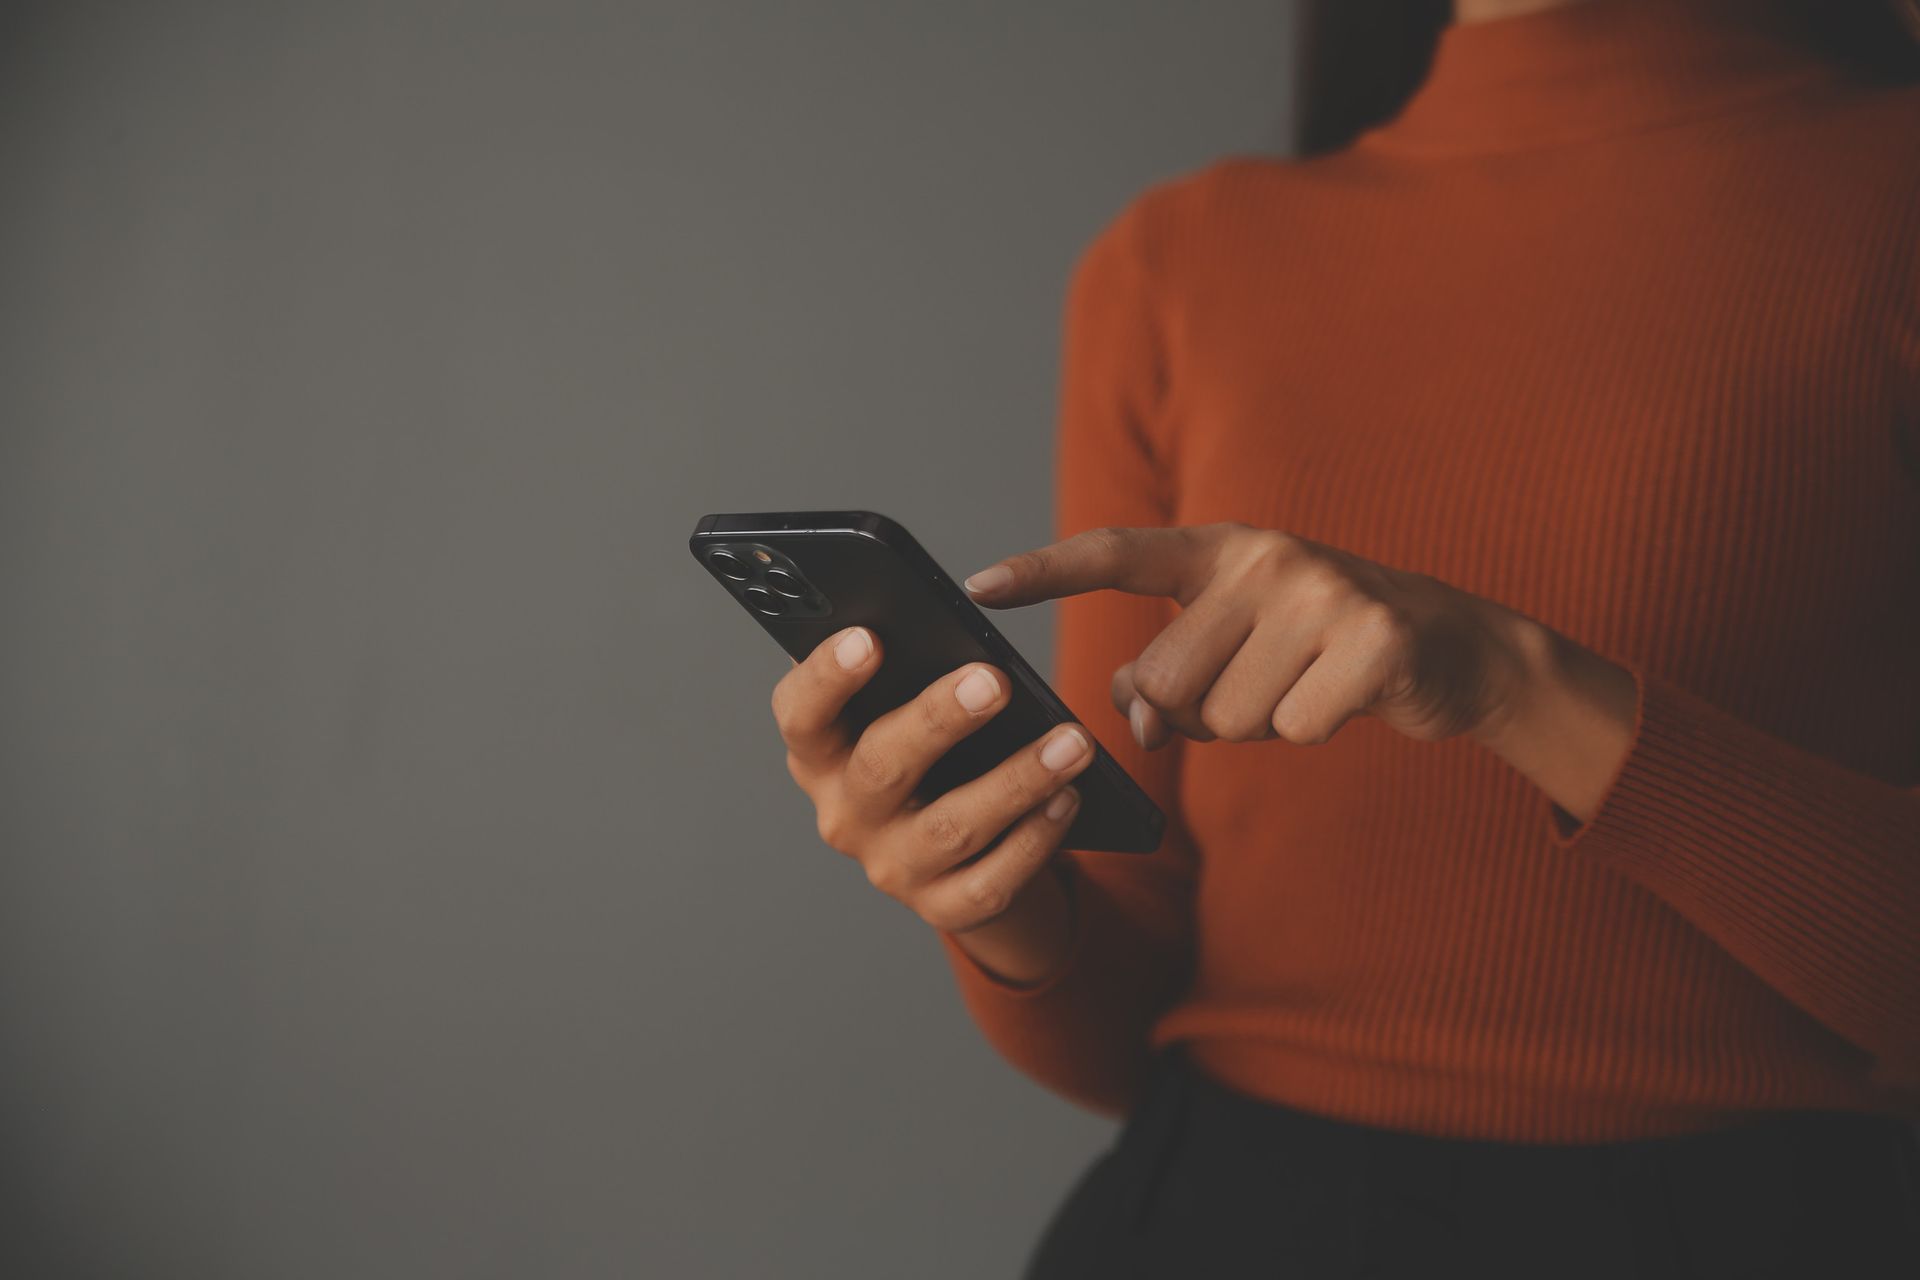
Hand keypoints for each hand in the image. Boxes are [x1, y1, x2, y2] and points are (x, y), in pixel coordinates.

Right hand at [770, 626, 1095, 932]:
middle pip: (880, 766)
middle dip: (938, 720)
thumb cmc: (930, 757)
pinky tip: (1068, 798)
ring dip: (1016, 780)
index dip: (827, 678)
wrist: (959, 855)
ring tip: (1070, 742)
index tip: (869, 638)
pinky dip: (1035, 838)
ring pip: (950, 827)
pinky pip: (990, 880)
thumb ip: (907, 676)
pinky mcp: (942, 908)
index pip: (801, 715)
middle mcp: (845, 816)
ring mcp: (892, 868)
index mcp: (821, 756)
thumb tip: (942, 625)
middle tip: (994, 681)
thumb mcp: (900, 717)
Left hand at [964, 522, 1536, 751]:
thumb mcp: (1236, 642)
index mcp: (1219, 549)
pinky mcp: (1371, 639)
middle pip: (1167, 681)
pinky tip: (1343, 697)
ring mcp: (1321, 592)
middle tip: (1256, 685)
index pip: (1115, 554)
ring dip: (1257, 725)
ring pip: (1225, 715)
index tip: (974, 587)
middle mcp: (1264, 556)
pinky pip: (1292, 728)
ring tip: (1302, 683)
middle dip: (1198, 713)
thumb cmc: (1316, 649)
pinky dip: (1310, 733)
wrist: (1449, 647)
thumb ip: (1165, 673)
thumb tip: (1133, 720)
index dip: (1043, 573)